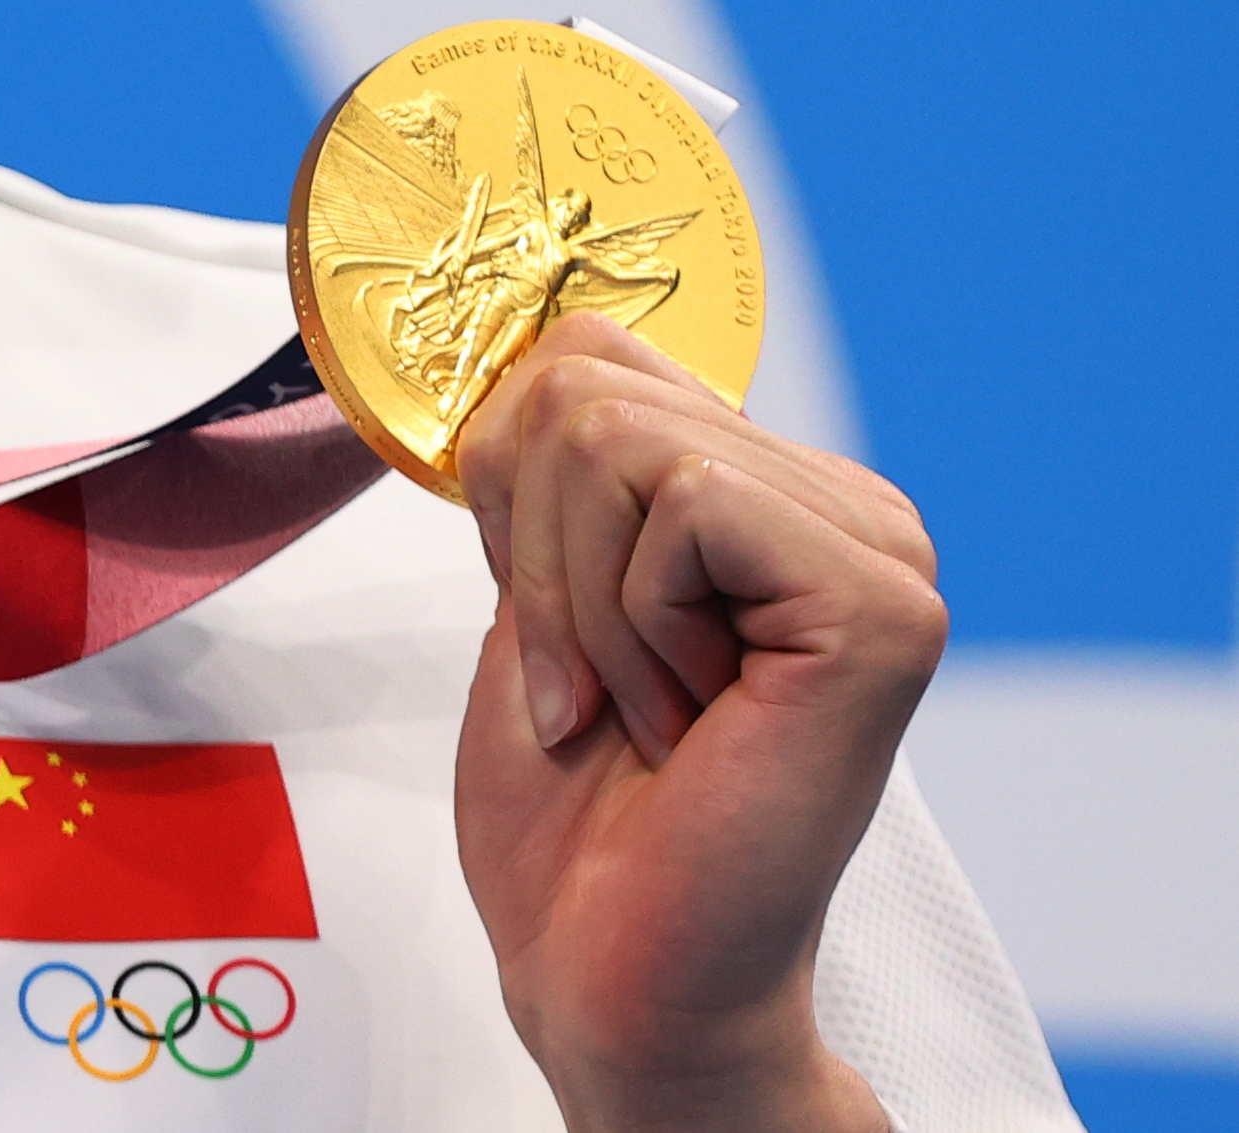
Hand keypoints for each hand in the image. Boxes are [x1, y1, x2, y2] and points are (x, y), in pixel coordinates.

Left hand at [452, 312, 941, 1131]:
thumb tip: (531, 359)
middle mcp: (840, 506)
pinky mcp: (878, 604)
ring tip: (642, 708)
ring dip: (577, 603)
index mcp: (767, 496)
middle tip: (586, 679)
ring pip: (613, 438)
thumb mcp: (542, 597)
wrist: (615, 968)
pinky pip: (685, 507)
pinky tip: (686, 718)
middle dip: (532, 545)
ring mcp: (876, 548)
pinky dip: (631, 625)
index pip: (593, 355)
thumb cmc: (573, 811)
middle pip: (588, 380)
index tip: (541, 614)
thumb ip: (561, 473)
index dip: (508, 482)